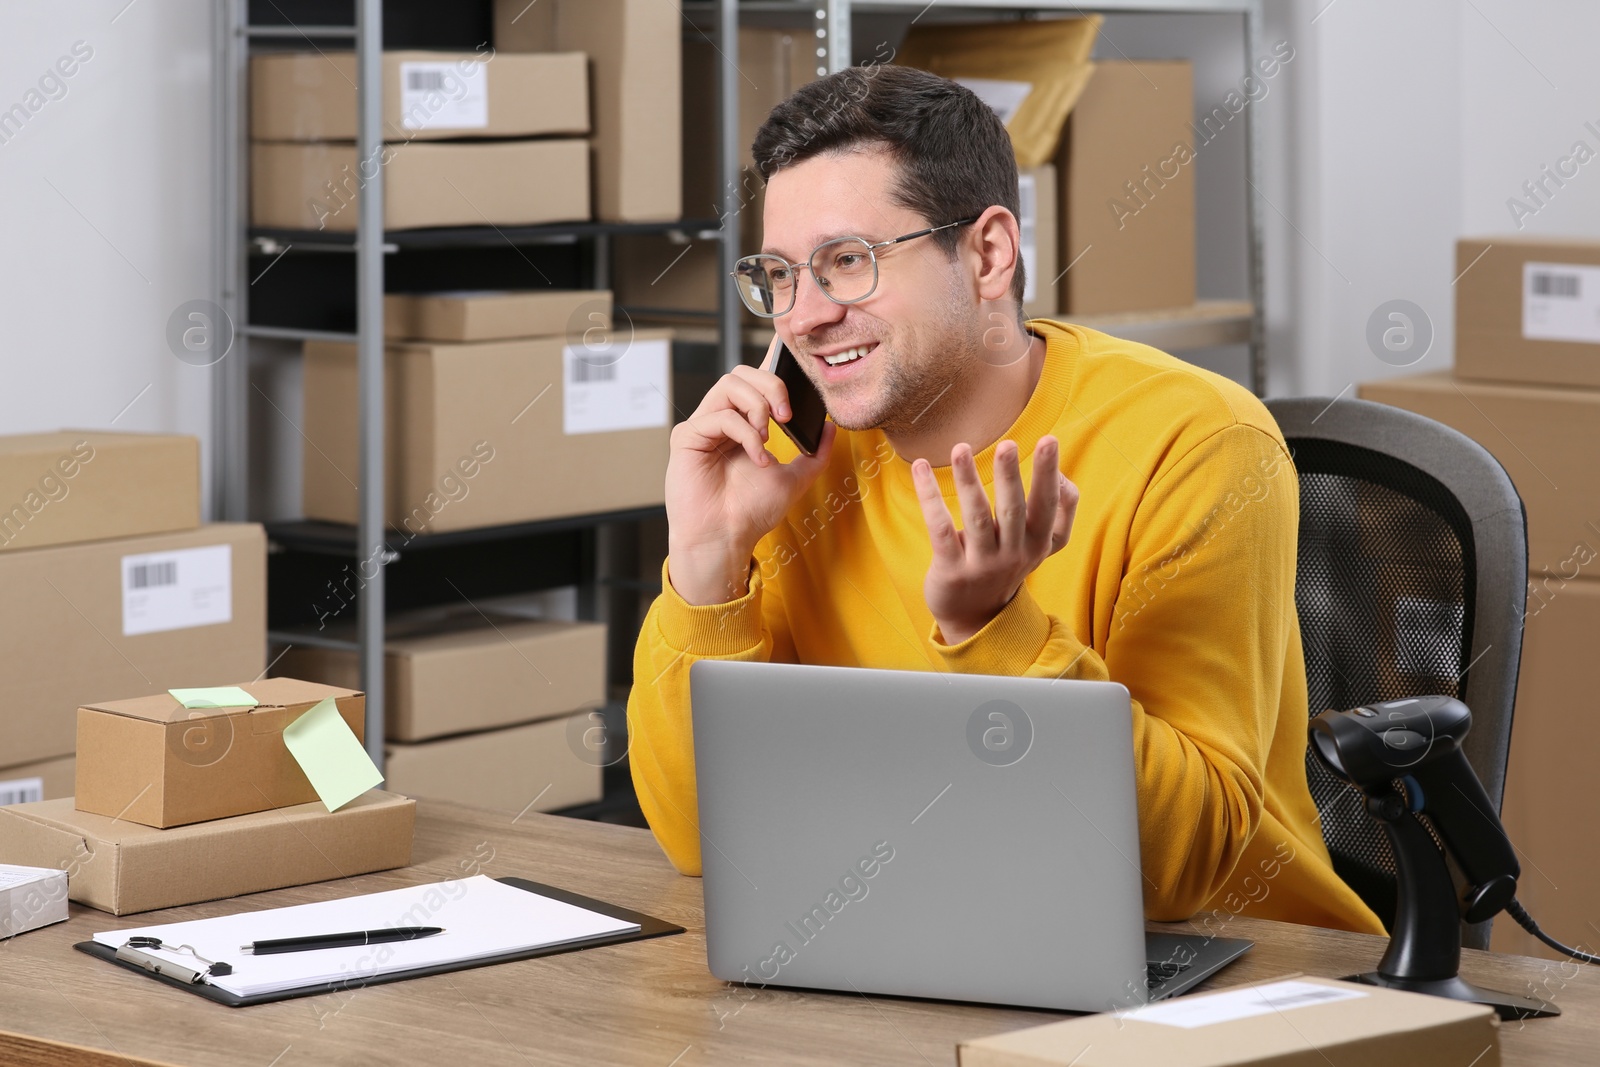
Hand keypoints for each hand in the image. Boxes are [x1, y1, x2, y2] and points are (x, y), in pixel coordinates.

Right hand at [665, 337, 835, 605]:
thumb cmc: (751, 512)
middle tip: (788, 416)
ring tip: (769, 437)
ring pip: (729, 384)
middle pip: (742, 373)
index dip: (771, 360)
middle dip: (771, 385)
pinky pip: (719, 416)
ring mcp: (703, 426)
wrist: (726, 539)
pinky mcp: (687, 437)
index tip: (792, 352)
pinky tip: (757, 456)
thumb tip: (830, 425)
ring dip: (758, 405)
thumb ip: (814, 453)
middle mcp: (721, 419)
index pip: (755, 381)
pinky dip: (745, 433)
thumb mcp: (795, 479)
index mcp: (743, 423)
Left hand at [911, 435, 1077, 644]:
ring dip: (968, 481)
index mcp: (1037, 543)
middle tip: (1008, 445)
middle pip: (1013, 511)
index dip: (1050, 475)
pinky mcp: (951, 571)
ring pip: (976, 517)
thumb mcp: (1040, 544)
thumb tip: (1061, 474)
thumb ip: (1059, 511)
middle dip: (1011, 477)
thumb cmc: (1008, 564)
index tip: (1049, 440)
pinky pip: (939, 529)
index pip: (1049, 506)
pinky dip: (929, 496)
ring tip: (960, 449)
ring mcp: (981, 565)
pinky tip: (919, 467)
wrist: (976, 617)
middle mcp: (1013, 554)